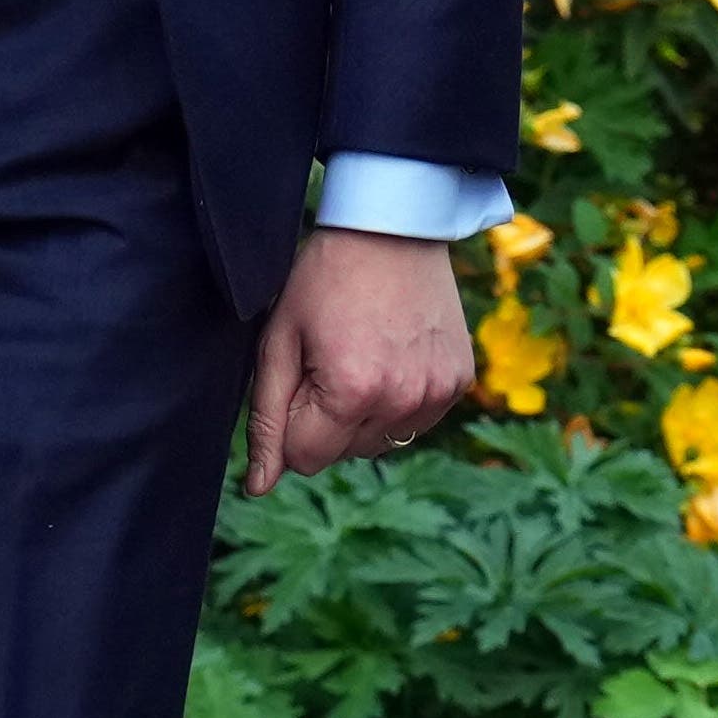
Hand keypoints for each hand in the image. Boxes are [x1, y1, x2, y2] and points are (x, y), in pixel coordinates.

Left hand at [243, 226, 477, 498]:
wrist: (393, 229)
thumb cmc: (324, 280)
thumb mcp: (279, 342)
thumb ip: (266, 419)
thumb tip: (258, 488)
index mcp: (351, 393)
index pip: (306, 459)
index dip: (291, 422)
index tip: (299, 374)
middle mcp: (402, 401)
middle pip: (343, 455)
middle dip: (326, 422)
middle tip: (330, 360)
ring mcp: (437, 394)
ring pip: (380, 444)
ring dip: (363, 416)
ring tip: (363, 357)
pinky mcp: (459, 383)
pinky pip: (416, 422)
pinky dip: (398, 402)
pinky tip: (392, 357)